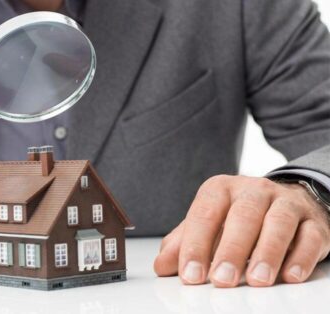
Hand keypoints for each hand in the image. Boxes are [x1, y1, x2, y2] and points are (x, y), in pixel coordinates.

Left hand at [154, 175, 329, 286]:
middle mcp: (254, 190)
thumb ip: (184, 243)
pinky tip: (289, 276)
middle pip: (243, 216)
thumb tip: (162, 265)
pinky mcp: (313, 221)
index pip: (205, 214)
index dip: (196, 245)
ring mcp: (286, 203)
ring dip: (267, 253)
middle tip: (222, 279)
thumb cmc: (239, 218)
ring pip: (278, 223)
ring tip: (256, 280)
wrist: (287, 201)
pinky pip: (310, 236)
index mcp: (221, 189)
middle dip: (231, 250)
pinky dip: (300, 257)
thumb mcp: (208, 226)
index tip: (190, 274)